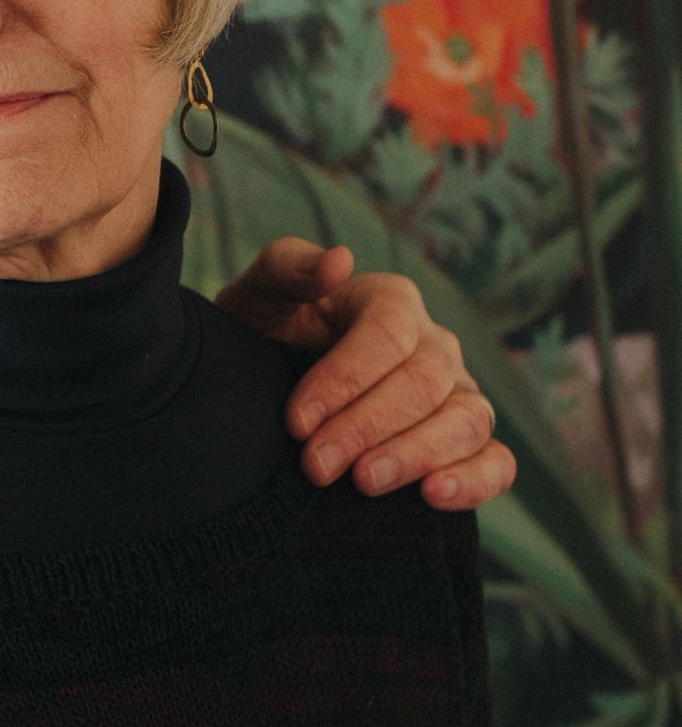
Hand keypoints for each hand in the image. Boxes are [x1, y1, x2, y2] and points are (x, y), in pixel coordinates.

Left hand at [215, 238, 516, 510]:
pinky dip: (475, 480)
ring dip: (416, 454)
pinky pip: (496, 461)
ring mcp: (458, 393)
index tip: (297, 421)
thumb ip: (289, 268)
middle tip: (317, 466)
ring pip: (466, 420)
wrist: (268, 381)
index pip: (387, 334)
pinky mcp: (468, 442)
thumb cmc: (267, 332)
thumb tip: (339, 260)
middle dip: (367, 426)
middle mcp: (434, 344)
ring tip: (366, 482)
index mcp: (389, 300)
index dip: (344, 379)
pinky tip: (432, 496)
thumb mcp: (259, 295)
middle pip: (424, 382)